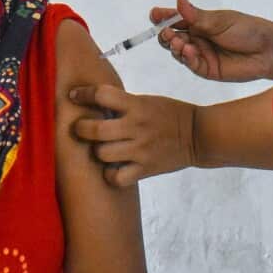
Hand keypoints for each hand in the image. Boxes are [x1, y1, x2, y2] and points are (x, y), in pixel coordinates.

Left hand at [70, 85, 196, 187]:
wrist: (198, 135)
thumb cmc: (170, 114)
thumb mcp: (147, 101)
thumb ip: (122, 104)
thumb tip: (91, 104)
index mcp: (136, 105)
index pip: (102, 95)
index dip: (82, 94)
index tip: (73, 96)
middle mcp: (136, 127)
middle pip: (95, 130)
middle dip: (81, 129)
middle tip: (80, 128)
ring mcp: (141, 150)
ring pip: (102, 154)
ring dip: (96, 151)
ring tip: (100, 149)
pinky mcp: (145, 169)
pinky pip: (117, 177)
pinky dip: (110, 175)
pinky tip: (112, 168)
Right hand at [153, 0, 272, 82]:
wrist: (268, 50)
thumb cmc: (248, 30)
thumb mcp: (220, 20)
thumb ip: (197, 16)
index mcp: (200, 22)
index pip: (176, 19)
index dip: (163, 17)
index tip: (154, 14)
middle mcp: (198, 38)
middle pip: (172, 37)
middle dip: (165, 34)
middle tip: (166, 32)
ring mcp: (201, 54)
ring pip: (178, 52)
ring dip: (175, 46)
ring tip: (179, 42)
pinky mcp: (207, 70)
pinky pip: (191, 64)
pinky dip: (186, 58)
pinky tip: (188, 51)